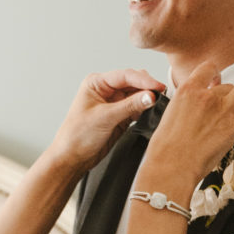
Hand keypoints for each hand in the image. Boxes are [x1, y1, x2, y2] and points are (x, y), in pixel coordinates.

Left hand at [49, 69, 165, 176]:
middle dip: (147, 88)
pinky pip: (137, 108)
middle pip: (133, 83)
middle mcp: (106, 90)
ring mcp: (114, 103)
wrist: (73, 158)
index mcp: (96, 83)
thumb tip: (150, 96)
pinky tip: (151, 113)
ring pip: (137, 95)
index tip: (158, 87)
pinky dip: (145, 110)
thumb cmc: (77, 135)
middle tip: (161, 95)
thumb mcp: (105, 117)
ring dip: (147, 99)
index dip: (143, 80)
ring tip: (158, 104)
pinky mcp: (120, 116)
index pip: (125, 75)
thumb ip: (129, 106)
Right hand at [143, 76, 233, 203]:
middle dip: (230, 93)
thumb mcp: (171, 113)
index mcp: (189, 90)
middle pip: (229, 84)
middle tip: (230, 103)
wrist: (172, 165)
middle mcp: (208, 96)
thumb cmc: (167, 146)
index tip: (215, 81)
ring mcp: (223, 109)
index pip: (209, 67)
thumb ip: (187, 103)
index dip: (215, 73)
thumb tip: (196, 103)